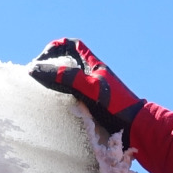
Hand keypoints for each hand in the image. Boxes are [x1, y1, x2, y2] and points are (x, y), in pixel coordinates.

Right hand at [29, 37, 145, 136]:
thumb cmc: (116, 106)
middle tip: (36, 77)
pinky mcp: (92, 105)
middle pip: (67, 62)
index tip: (42, 61)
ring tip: (40, 90)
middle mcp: (92, 75)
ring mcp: (92, 90)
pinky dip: (61, 97)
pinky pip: (72, 95)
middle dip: (50, 66)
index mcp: (93, 65)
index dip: (55, 47)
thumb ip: (67, 77)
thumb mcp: (90, 88)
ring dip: (54, 82)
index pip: (71, 45)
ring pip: (68, 79)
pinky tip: (54, 105)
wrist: (136, 127)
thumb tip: (38, 68)